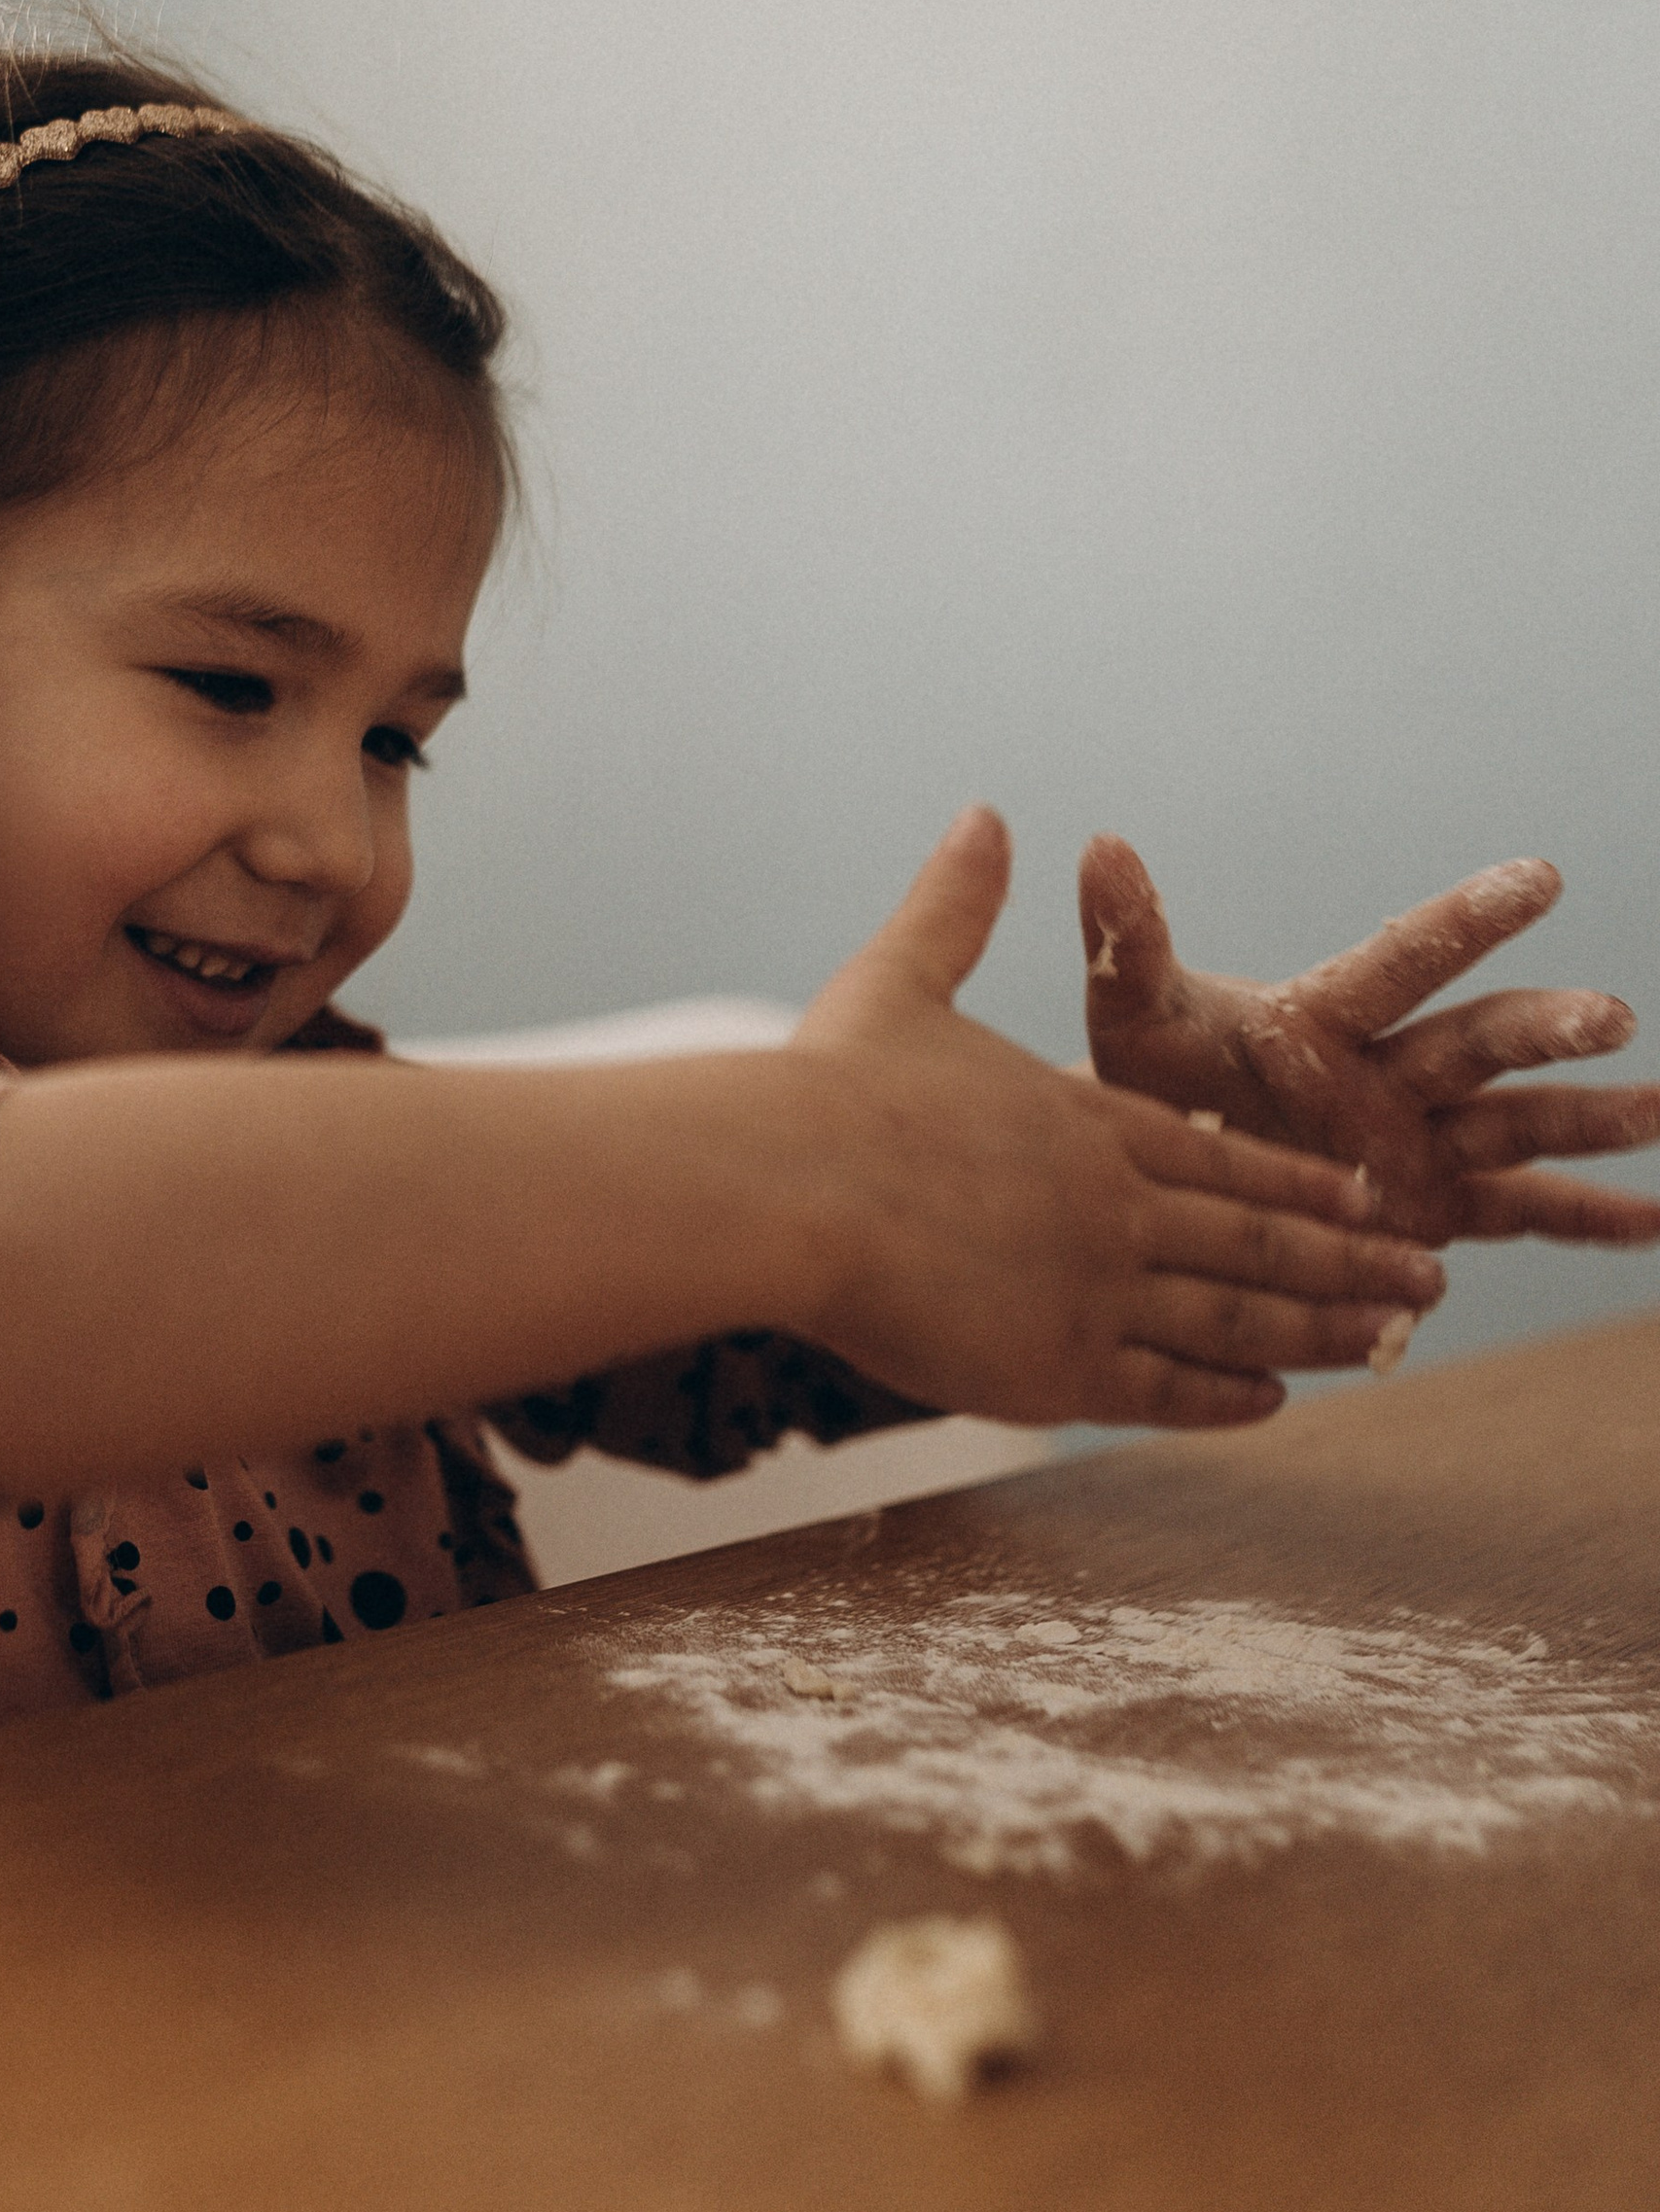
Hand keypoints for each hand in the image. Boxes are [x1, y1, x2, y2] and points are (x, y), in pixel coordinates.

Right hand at [791, 810, 1444, 1430]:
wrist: (786, 1187)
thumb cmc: (829, 1089)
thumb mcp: (900, 980)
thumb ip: (954, 907)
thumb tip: (984, 813)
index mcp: (1086, 1119)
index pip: (1222, 1155)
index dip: (1299, 1179)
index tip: (1365, 1190)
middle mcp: (1114, 1206)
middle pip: (1261, 1239)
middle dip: (1351, 1257)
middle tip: (1426, 1274)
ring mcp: (1095, 1291)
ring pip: (1240, 1317)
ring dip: (1323, 1328)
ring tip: (1390, 1337)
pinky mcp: (1057, 1369)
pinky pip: (1169, 1390)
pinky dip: (1230, 1395)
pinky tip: (1274, 1398)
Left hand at [1079, 839, 1659, 1250]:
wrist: (1155, 1182)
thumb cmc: (1146, 1082)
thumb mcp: (1129, 1022)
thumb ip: (1128, 943)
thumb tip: (1102, 845)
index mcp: (1321, 1017)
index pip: (1402, 961)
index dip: (1465, 923)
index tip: (1537, 878)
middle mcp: (1387, 1073)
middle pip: (1475, 1043)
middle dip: (1541, 1030)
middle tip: (1607, 1017)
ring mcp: (1419, 1142)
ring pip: (1515, 1125)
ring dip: (1587, 1119)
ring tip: (1656, 1110)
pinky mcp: (1432, 1210)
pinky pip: (1520, 1213)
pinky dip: (1587, 1219)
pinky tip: (1653, 1220)